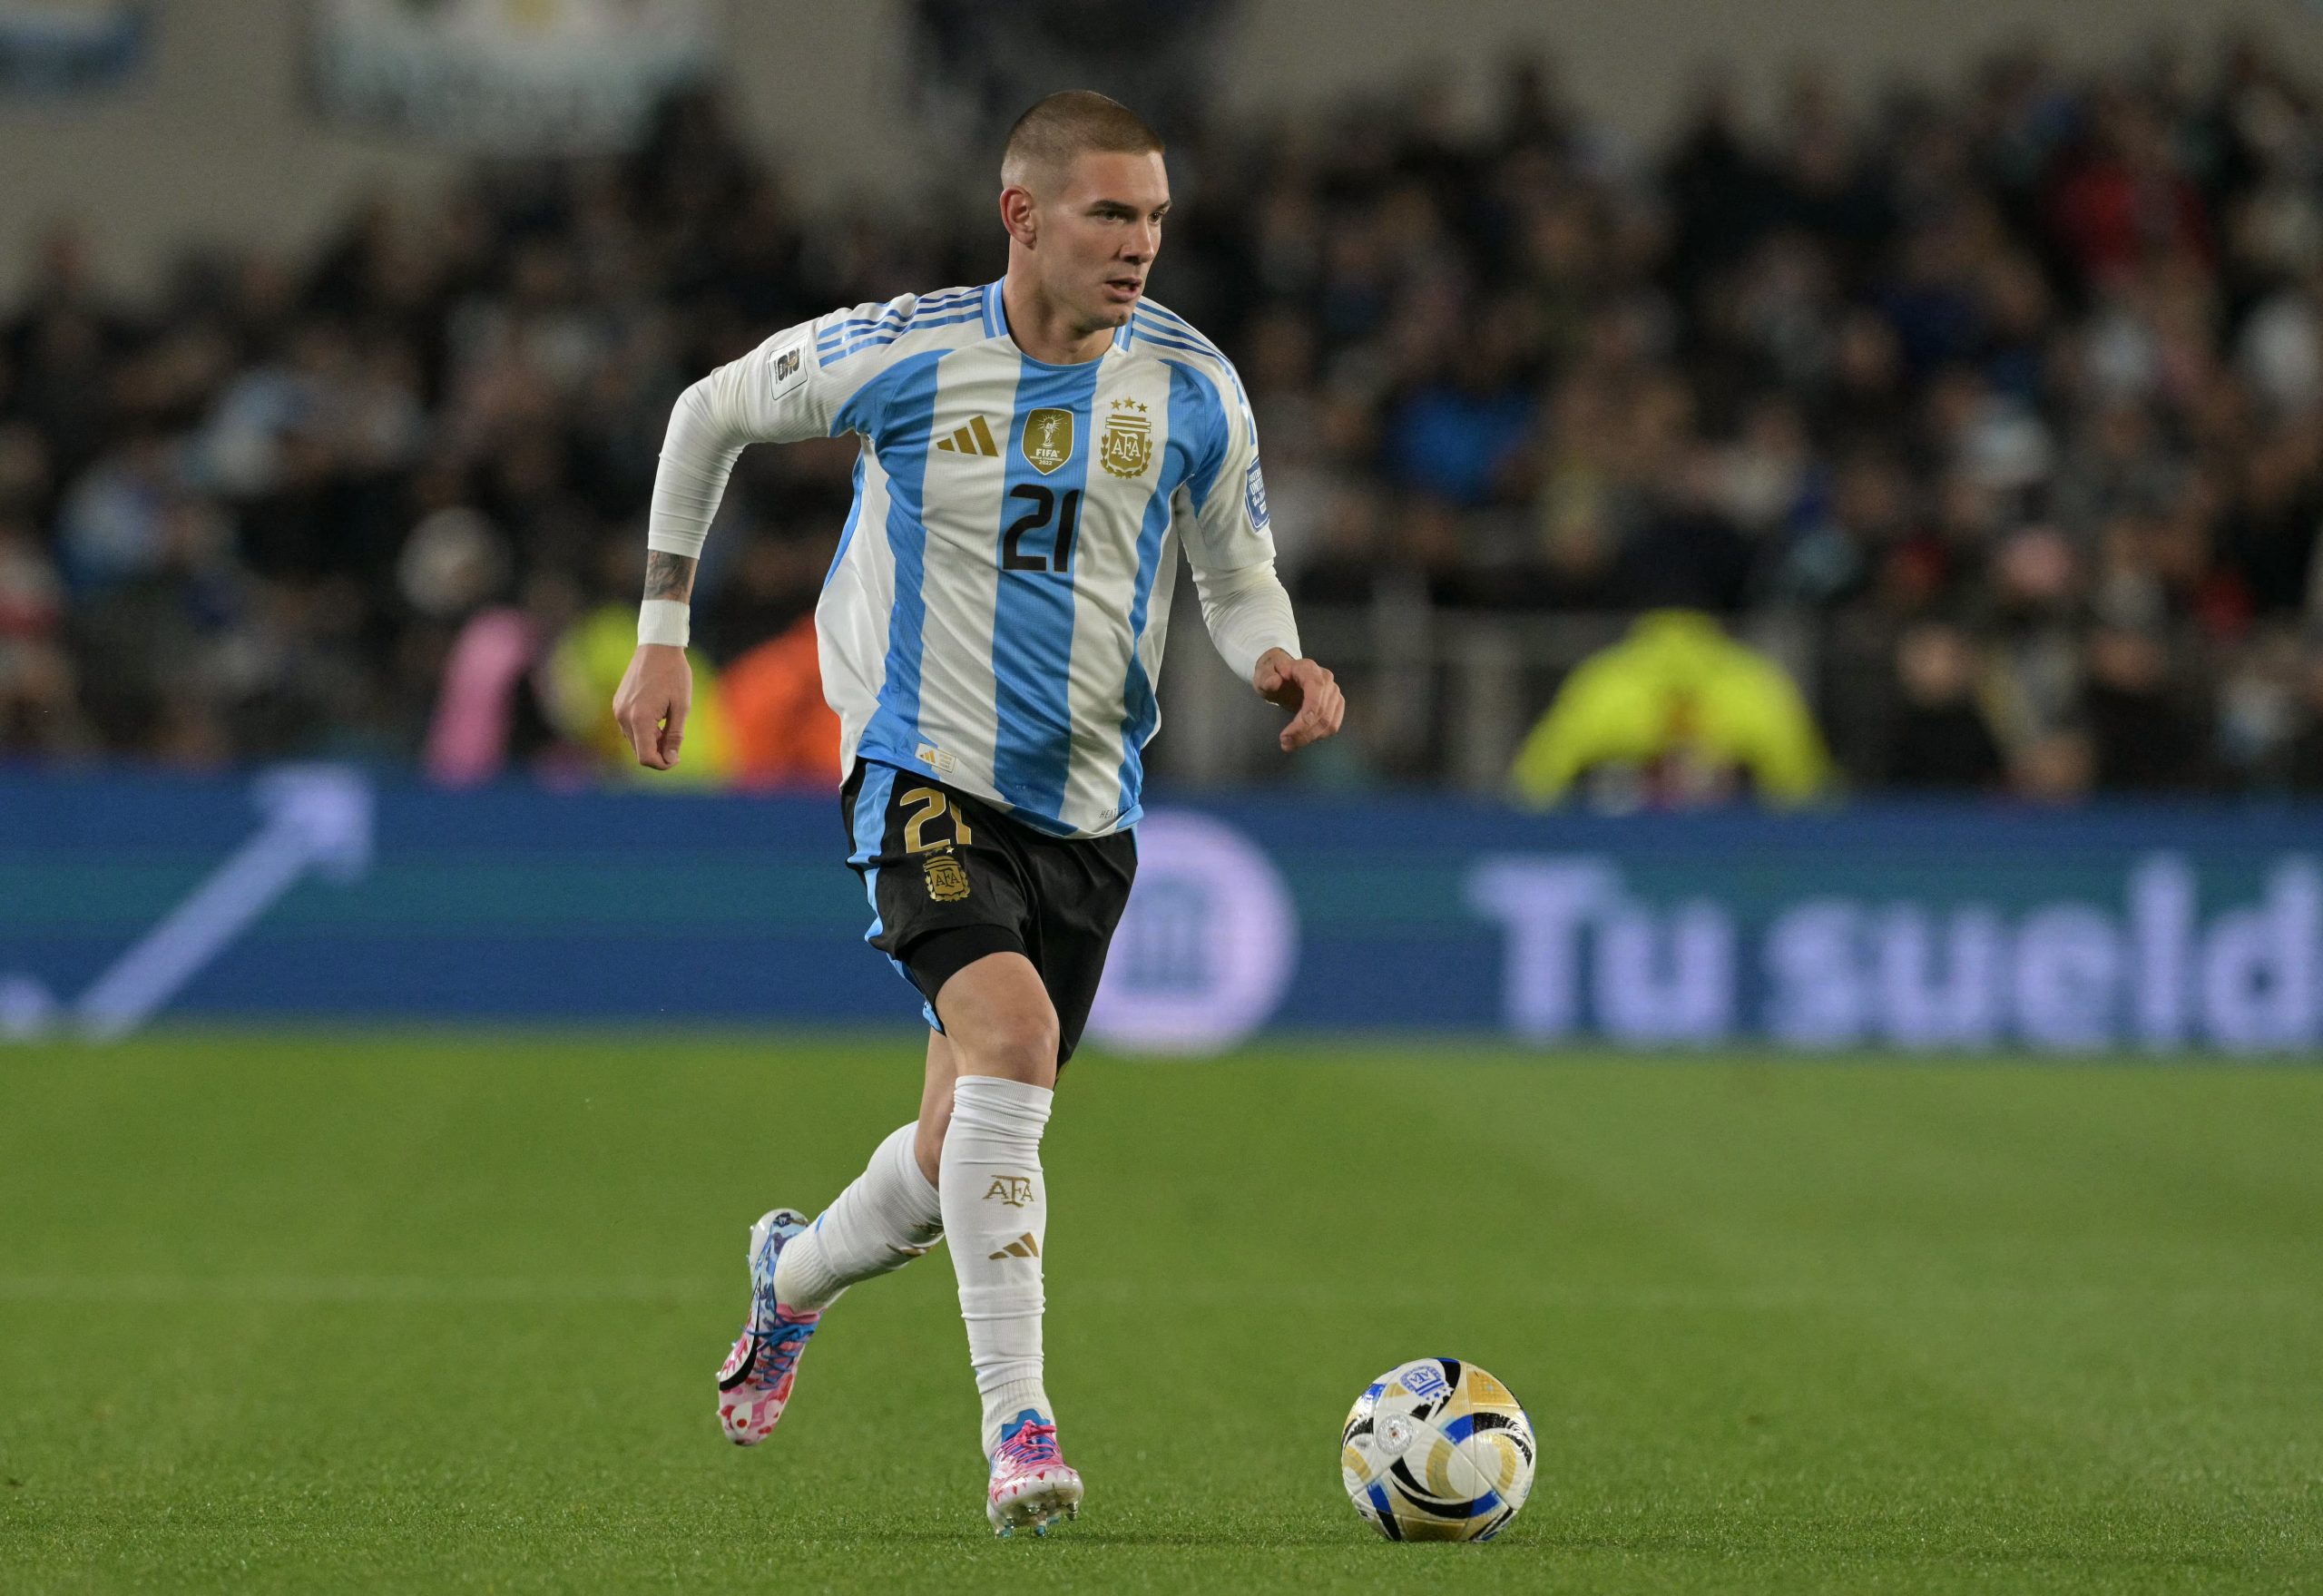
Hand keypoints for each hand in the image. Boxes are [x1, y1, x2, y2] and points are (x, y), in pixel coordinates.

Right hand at [612, 644, 692, 769]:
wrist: (658, 646)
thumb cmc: (674, 674)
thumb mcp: (682, 706)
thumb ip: (675, 736)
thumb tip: (670, 759)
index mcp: (639, 718)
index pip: (645, 757)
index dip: (662, 764)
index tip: (676, 758)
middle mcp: (623, 716)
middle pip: (639, 751)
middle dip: (657, 752)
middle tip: (676, 740)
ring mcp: (617, 710)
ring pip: (634, 740)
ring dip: (651, 741)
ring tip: (668, 724)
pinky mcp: (617, 704)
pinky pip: (629, 727)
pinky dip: (643, 730)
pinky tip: (658, 717)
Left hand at [1252, 648, 1344, 752]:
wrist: (1281, 676)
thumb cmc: (1272, 674)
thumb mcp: (1263, 674)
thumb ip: (1266, 677)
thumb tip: (1274, 682)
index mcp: (1308, 668)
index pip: (1317, 686)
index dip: (1313, 706)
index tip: (1302, 723)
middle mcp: (1326, 679)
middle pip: (1322, 709)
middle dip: (1303, 729)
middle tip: (1284, 740)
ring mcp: (1333, 693)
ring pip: (1328, 721)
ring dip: (1309, 736)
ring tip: (1288, 743)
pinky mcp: (1335, 705)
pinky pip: (1332, 726)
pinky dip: (1317, 736)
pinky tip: (1300, 740)